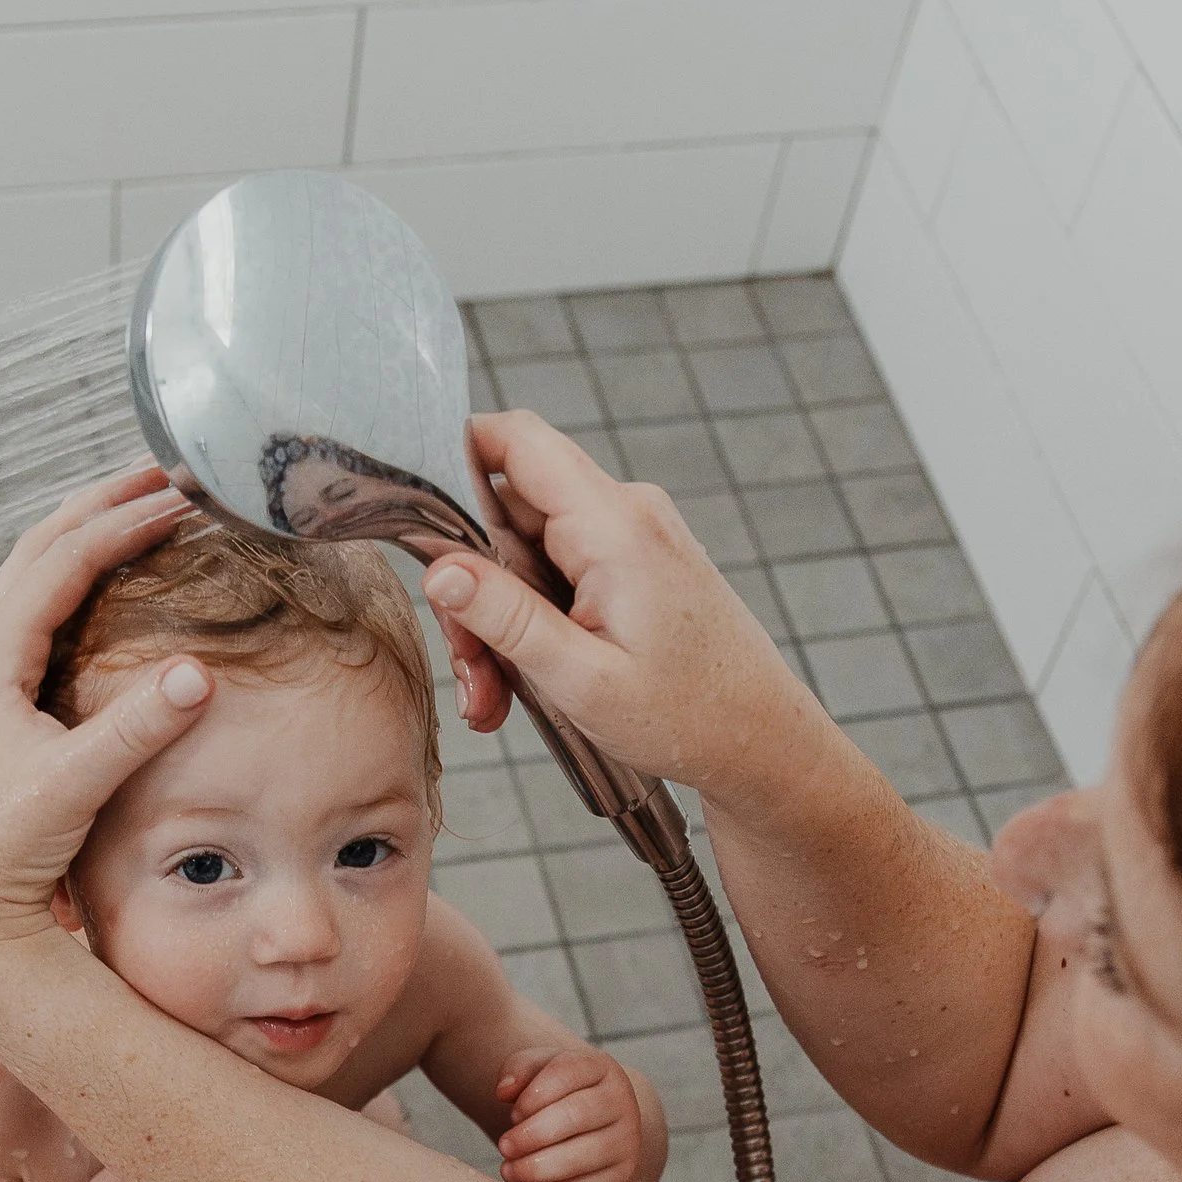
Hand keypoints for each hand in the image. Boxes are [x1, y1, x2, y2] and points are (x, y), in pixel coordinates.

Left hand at [0, 470, 209, 1014]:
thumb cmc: (2, 848)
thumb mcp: (73, 785)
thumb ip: (136, 728)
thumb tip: (200, 672)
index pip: (61, 562)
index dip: (123, 524)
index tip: (180, 499)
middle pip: (41, 549)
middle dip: (102, 506)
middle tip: (163, 475)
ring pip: (35, 577)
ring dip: (86, 537)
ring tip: (139, 511)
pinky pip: (40, 614)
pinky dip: (78, 581)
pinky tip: (110, 587)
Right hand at [426, 412, 797, 806]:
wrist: (762, 742)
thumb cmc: (691, 717)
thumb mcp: (580, 680)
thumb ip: (504, 619)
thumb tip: (438, 571)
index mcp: (614, 527)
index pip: (516, 439)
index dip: (454, 461)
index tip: (419, 525)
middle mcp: (623, 514)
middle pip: (505, 509)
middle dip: (471, 585)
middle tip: (472, 666)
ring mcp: (629, 536)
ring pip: (523, 550)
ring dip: (498, 618)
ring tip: (499, 692)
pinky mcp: (631, 563)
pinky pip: (556, 573)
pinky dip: (531, 622)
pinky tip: (529, 680)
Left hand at [495, 1045, 651, 1181]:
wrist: (600, 1132)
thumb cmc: (561, 1097)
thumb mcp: (540, 1072)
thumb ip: (519, 1069)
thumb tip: (504, 1091)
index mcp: (601, 1068)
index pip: (566, 1073)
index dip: (533, 1095)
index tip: (513, 1113)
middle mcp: (621, 1102)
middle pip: (576, 1115)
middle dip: (532, 1134)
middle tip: (504, 1147)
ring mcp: (626, 1142)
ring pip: (582, 1157)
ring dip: (538, 1167)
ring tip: (509, 1170)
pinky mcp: (621, 1177)